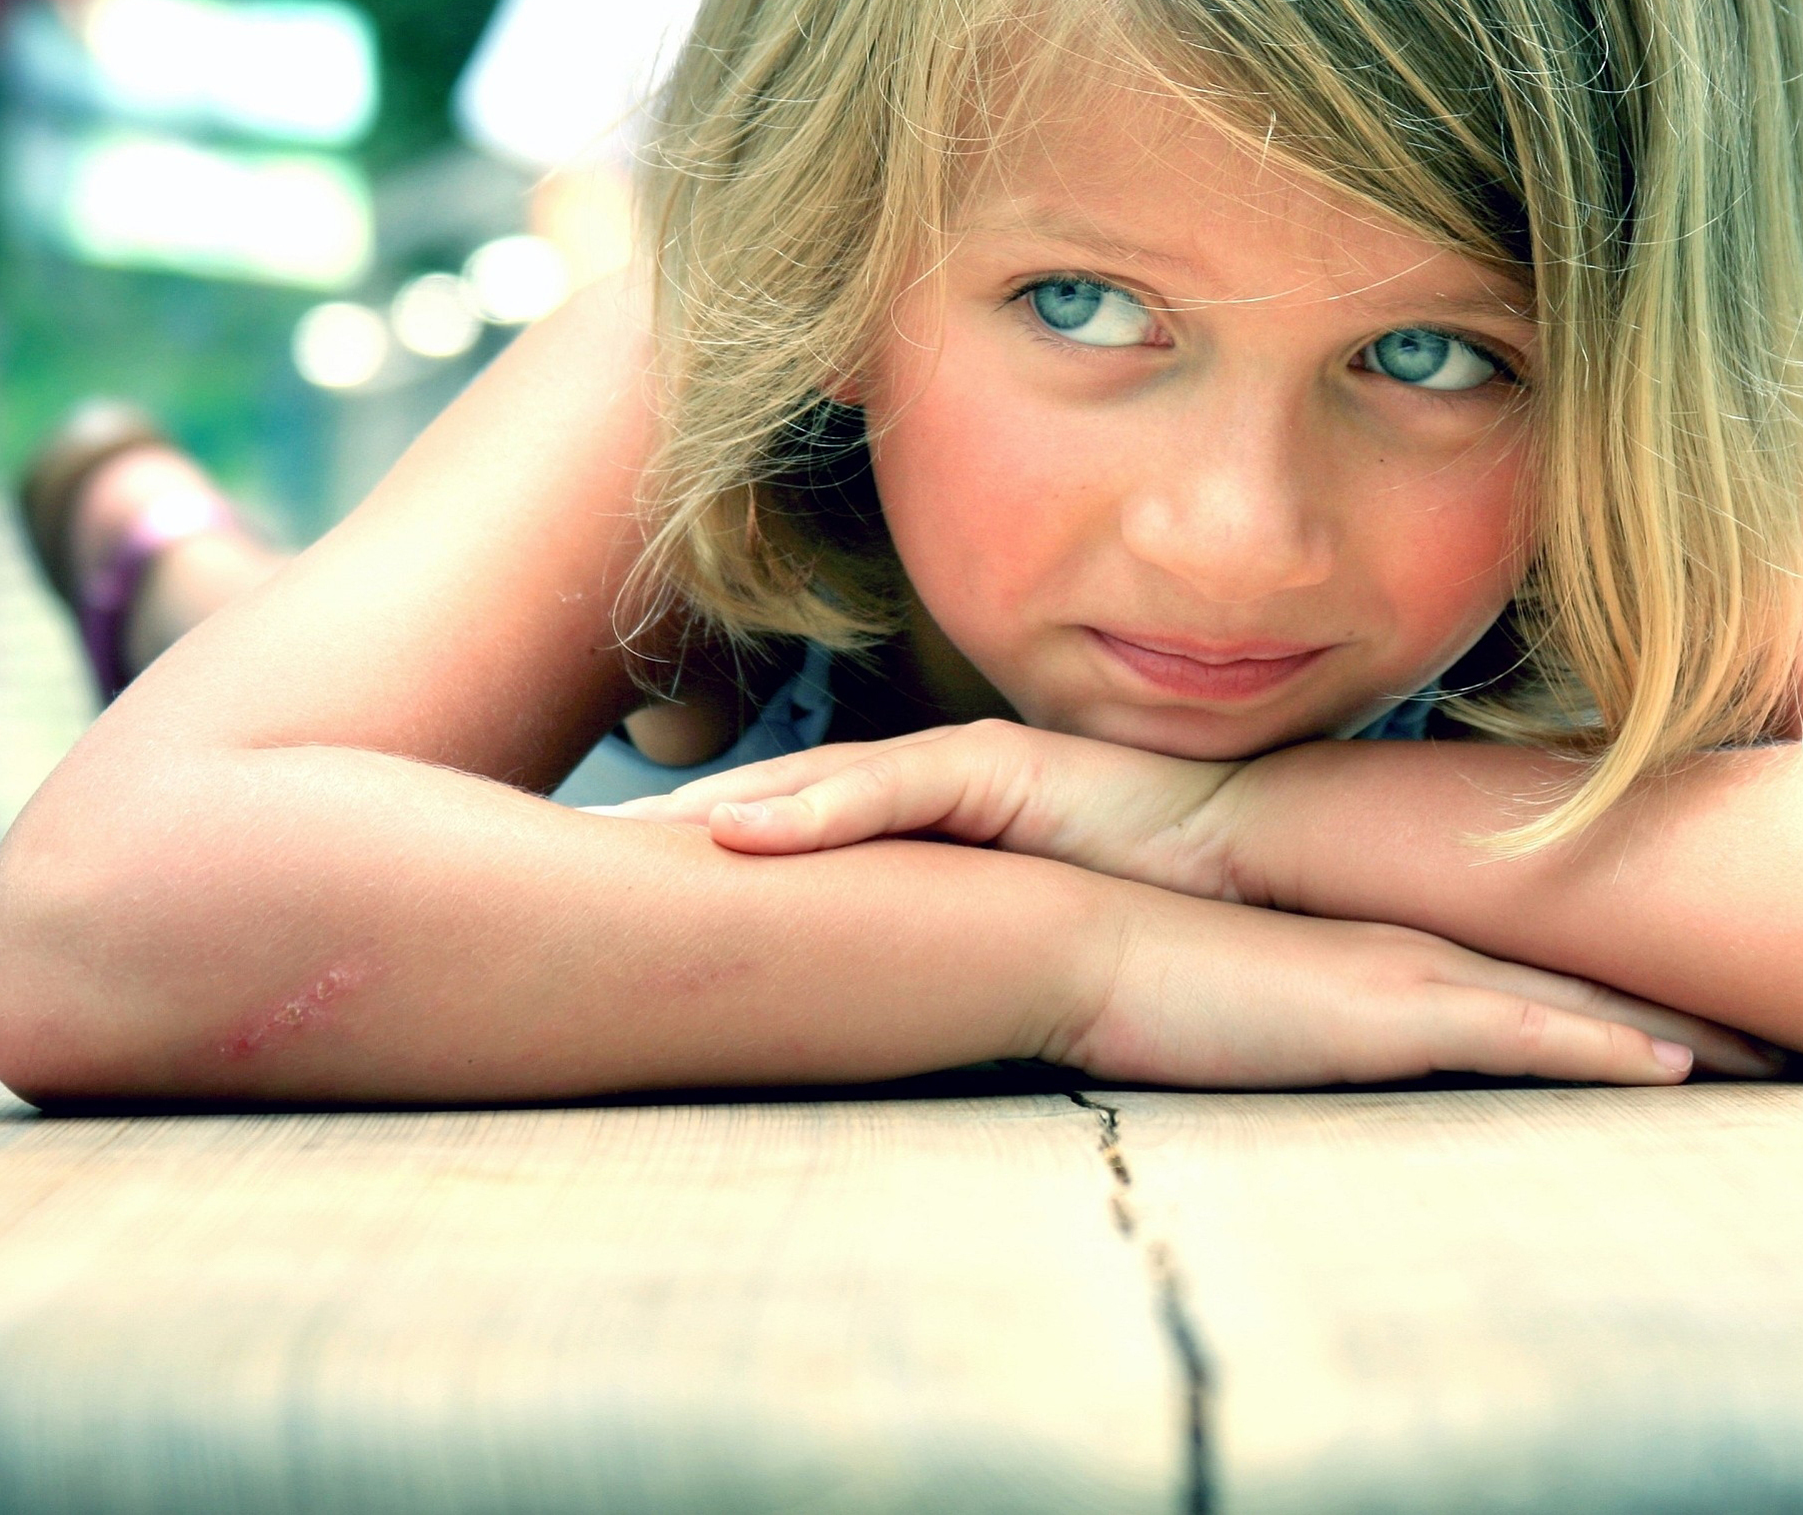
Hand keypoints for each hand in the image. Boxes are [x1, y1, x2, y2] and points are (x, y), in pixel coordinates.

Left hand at [592, 718, 1253, 900]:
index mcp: (917, 841)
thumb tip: (861, 1034)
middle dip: (661, 835)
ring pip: (810, 787)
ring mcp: (962, 771)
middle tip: (552, 864)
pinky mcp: (1007, 768)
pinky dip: (816, 806)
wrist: (1250, 861)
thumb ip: (938, 966)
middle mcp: (925, 796)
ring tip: (615, 845)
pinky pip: (897, 784)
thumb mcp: (1007, 943)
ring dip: (711, 814)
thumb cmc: (1140, 904)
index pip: (782, 845)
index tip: (593, 904)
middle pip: (769, 807)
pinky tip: (737, 830)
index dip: (689, 869)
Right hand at [1050, 880, 1782, 1085]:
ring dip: (1690, 1026)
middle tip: (1799, 1019)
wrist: (1085, 930)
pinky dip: (1605, 1046)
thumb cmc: (1146, 957)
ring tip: (1786, 1051)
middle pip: (1593, 965)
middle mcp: (1425, 945)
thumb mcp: (1248, 978)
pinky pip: (1523, 1035)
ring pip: (1586, 996)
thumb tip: (1322, 1009)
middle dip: (1702, 990)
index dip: (1631, 962)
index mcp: (1397, 937)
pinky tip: (1679, 1066)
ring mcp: (1415, 974)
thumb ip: (1304, 990)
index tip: (1710, 978)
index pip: (1541, 950)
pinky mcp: (1389, 1014)